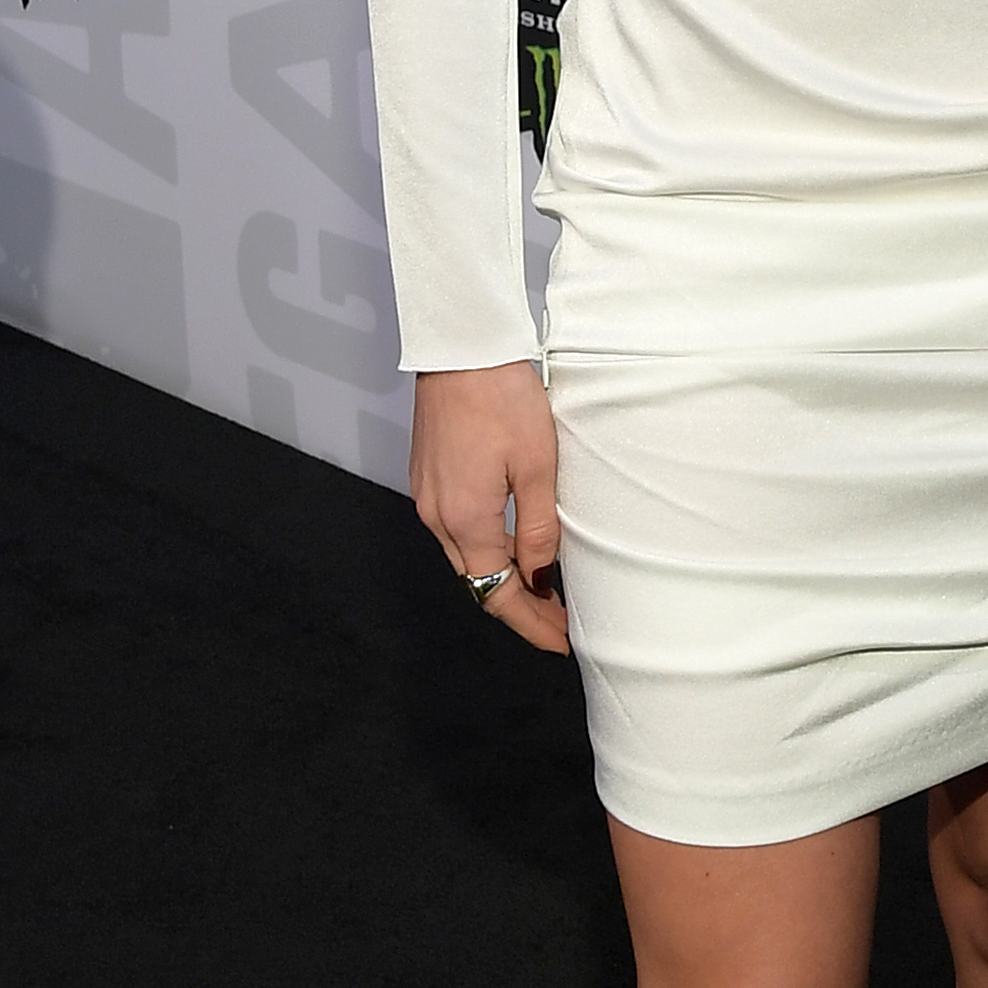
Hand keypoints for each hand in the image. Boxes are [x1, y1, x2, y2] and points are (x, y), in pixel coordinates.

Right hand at [411, 361, 569, 650]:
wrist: (460, 347)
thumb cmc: (502, 396)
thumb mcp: (538, 465)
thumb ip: (539, 527)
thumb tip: (543, 576)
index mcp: (464, 520)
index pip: (498, 594)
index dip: (530, 623)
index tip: (560, 641)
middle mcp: (437, 516)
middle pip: (478, 584)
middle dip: (519, 609)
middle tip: (559, 623)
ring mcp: (427, 497)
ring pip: (467, 559)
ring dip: (502, 579)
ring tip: (544, 588)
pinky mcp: (428, 477)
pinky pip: (457, 531)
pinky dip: (487, 549)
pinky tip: (514, 545)